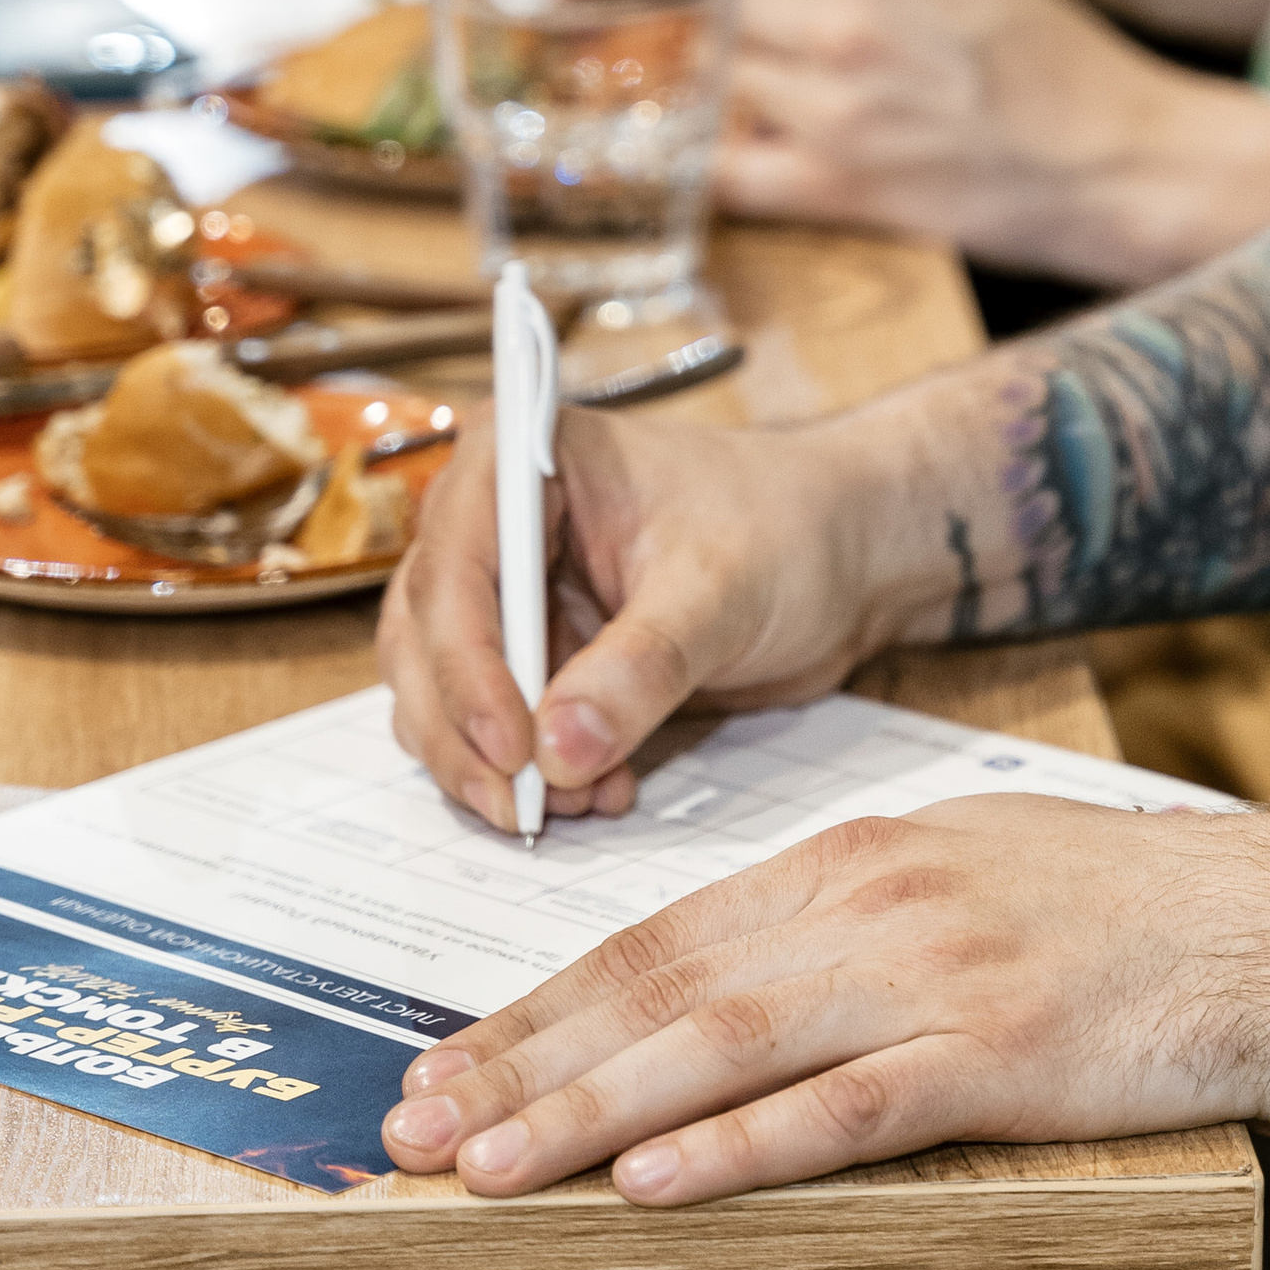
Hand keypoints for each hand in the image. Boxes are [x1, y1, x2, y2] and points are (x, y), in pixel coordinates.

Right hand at [377, 402, 890, 833]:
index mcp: (525, 464)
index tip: (511, 746)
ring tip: (583, 799)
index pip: (456, 569)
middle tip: (527, 805)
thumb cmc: (789, 526)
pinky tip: (600, 790)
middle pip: (427, 641)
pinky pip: (498, 729)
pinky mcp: (538, 657)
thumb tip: (558, 750)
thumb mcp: (723, 589)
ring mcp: (511, 597)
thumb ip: (643, 666)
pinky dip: (533, 772)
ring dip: (496, 765)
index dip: (467, 666)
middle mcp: (496, 526)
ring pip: (444, 697)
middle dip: (469, 734)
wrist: (843, 556)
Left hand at [377, 792, 1269, 1200]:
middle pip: (664, 985)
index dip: (543, 1001)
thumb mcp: (975, 873)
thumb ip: (859, 919)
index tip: (447, 1058)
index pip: (663, 932)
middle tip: (411, 1128)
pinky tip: (652, 1183)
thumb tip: (745, 979)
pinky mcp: (998, 1056)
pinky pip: (844, 1111)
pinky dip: (737, 1149)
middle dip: (523, 1060)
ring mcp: (935, 976)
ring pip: (723, 1045)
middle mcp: (877, 900)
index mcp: (863, 856)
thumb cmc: (1139, 917)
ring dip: (586, 1111)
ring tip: (485, 1164)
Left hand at [637, 0, 1177, 270]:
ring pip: (696, 64)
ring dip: (652, 49)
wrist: (1119, 163)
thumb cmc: (1055, 55)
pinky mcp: (833, 188)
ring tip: (609, 32)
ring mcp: (834, 109)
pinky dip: (676, 147)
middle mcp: (848, 22)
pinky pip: (717, 167)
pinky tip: (649, 132)